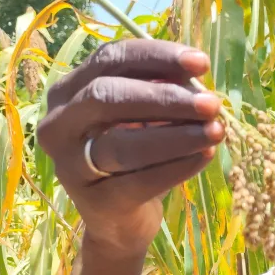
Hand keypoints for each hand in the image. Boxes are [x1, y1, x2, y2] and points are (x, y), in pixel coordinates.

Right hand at [36, 39, 224, 259]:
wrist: (119, 218)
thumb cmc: (134, 152)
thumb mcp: (142, 115)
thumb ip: (160, 90)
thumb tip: (195, 78)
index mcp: (68, 90)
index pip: (110, 59)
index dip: (157, 56)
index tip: (202, 62)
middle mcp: (58, 124)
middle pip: (108, 96)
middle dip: (165, 98)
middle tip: (211, 103)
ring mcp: (70, 166)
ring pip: (122, 144)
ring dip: (177, 135)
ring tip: (216, 131)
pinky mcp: (94, 202)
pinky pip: (139, 181)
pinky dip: (178, 166)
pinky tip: (206, 155)